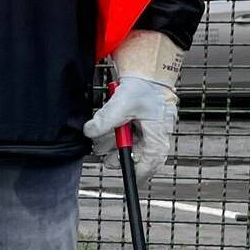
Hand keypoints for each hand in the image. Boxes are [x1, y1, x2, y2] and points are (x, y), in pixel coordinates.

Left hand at [84, 30, 182, 182]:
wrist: (146, 69)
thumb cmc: (144, 85)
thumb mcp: (123, 102)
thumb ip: (106, 119)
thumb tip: (90, 132)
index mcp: (158, 132)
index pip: (153, 161)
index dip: (141, 173)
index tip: (128, 179)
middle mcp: (154, 133)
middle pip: (137, 156)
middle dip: (119, 157)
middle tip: (104, 156)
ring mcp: (145, 129)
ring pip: (128, 146)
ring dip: (112, 145)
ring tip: (100, 141)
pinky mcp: (135, 123)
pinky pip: (123, 135)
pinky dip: (112, 134)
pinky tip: (104, 129)